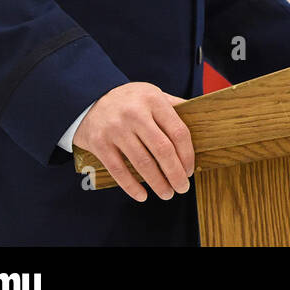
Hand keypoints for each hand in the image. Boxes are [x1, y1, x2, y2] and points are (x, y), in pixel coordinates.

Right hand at [73, 82, 193, 202]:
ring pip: (142, 163)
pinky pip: (118, 170)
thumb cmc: (129, 100)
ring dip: (157, 183)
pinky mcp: (100, 143)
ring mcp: (116, 129)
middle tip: (182, 187)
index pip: (178, 131)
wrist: (88, 98)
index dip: (187, 154)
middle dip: (175, 173)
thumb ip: (173, 106)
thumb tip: (201, 120)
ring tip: (166, 194)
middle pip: (162, 150)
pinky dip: (131, 186)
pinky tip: (142, 196)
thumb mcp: (152, 94)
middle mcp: (135, 114)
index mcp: (153, 100)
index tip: (190, 170)